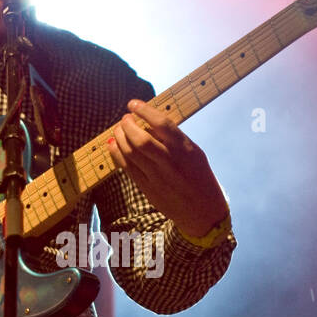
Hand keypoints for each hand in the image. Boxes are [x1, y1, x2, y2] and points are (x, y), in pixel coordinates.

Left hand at [109, 100, 228, 236]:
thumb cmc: (199, 177)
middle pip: (141, 139)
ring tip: (118, 130)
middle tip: (125, 119)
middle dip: (127, 125)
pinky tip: (113, 144)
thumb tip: (147, 124)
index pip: (162, 124)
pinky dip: (117, 153)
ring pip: (131, 152)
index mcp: (185, 149)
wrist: (203, 212)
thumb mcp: (194, 153)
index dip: (144, 111)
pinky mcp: (148, 189)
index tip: (133, 104)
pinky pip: (127, 168)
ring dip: (120, 137)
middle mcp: (170, 162)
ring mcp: (157, 177)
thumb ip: (173, 139)